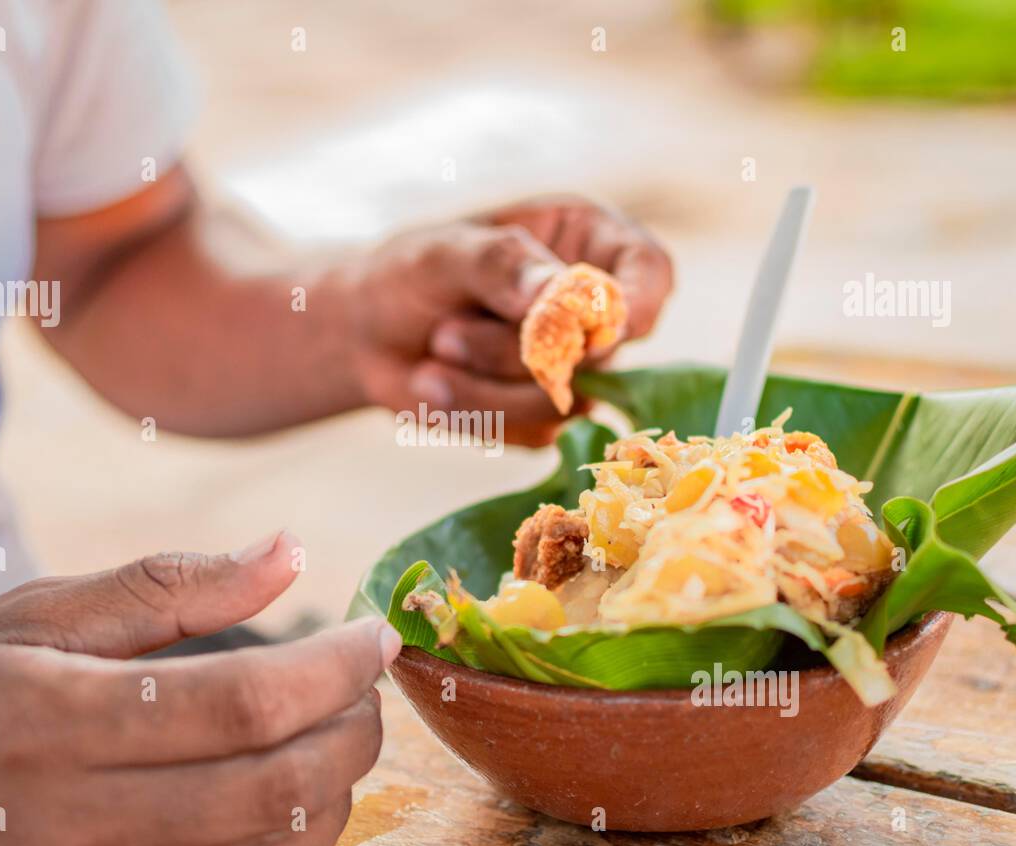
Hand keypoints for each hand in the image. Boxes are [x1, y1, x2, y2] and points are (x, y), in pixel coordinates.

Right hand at [0, 532, 398, 845]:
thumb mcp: (32, 617)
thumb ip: (169, 588)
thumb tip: (288, 549)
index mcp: (62, 716)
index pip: (246, 701)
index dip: (337, 668)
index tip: (376, 636)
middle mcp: (83, 814)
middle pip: (277, 787)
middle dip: (357, 731)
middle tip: (369, 685)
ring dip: (337, 792)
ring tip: (338, 733)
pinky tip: (293, 796)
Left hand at [336, 195, 672, 444]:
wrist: (365, 329)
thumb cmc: (412, 271)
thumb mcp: (445, 252)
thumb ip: (501, 264)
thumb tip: (561, 296)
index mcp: (586, 242)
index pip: (650, 272)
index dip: (638, 303)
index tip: (607, 326)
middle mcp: (591, 308)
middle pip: (597, 349)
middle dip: (515, 352)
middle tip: (445, 334)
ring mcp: (573, 367)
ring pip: (563, 400)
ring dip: (485, 386)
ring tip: (433, 355)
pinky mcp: (544, 414)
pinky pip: (531, 432)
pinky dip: (475, 413)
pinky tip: (436, 385)